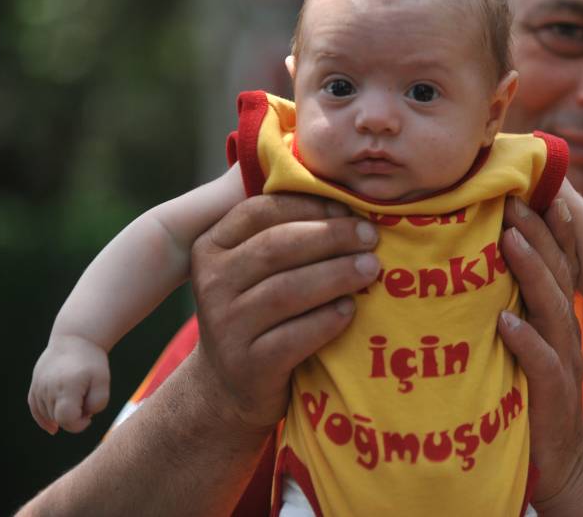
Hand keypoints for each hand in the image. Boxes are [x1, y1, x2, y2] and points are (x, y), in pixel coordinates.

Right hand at [28, 334, 109, 433]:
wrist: (75, 339)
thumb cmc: (92, 361)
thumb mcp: (103, 381)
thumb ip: (97, 403)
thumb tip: (83, 416)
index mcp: (66, 387)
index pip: (67, 420)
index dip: (79, 424)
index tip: (89, 416)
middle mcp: (49, 388)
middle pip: (58, 418)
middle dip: (73, 417)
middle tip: (85, 401)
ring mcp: (39, 387)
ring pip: (47, 414)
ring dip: (61, 414)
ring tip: (75, 397)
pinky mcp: (34, 385)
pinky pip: (34, 408)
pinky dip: (42, 418)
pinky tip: (52, 427)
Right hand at [189, 192, 379, 433]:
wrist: (228, 387)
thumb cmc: (256, 312)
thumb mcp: (253, 269)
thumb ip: (283, 232)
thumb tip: (347, 196)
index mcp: (212, 247)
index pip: (260, 212)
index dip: (308, 205)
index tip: (349, 208)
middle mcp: (211, 284)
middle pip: (276, 248)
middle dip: (331, 237)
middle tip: (371, 236)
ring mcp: (225, 327)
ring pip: (286, 291)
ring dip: (336, 275)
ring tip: (371, 268)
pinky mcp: (248, 365)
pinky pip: (294, 336)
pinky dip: (327, 320)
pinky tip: (351, 310)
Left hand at [496, 196, 582, 505]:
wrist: (562, 460)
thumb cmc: (531, 394)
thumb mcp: (522, 342)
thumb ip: (511, 305)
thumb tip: (476, 262)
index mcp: (555, 314)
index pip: (558, 260)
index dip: (549, 224)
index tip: (529, 186)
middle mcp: (564, 330)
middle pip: (556, 271)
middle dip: (537, 232)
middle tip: (512, 197)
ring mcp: (562, 361)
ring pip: (552, 306)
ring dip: (532, 271)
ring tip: (510, 240)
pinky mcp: (554, 396)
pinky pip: (543, 364)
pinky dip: (526, 341)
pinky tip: (507, 323)